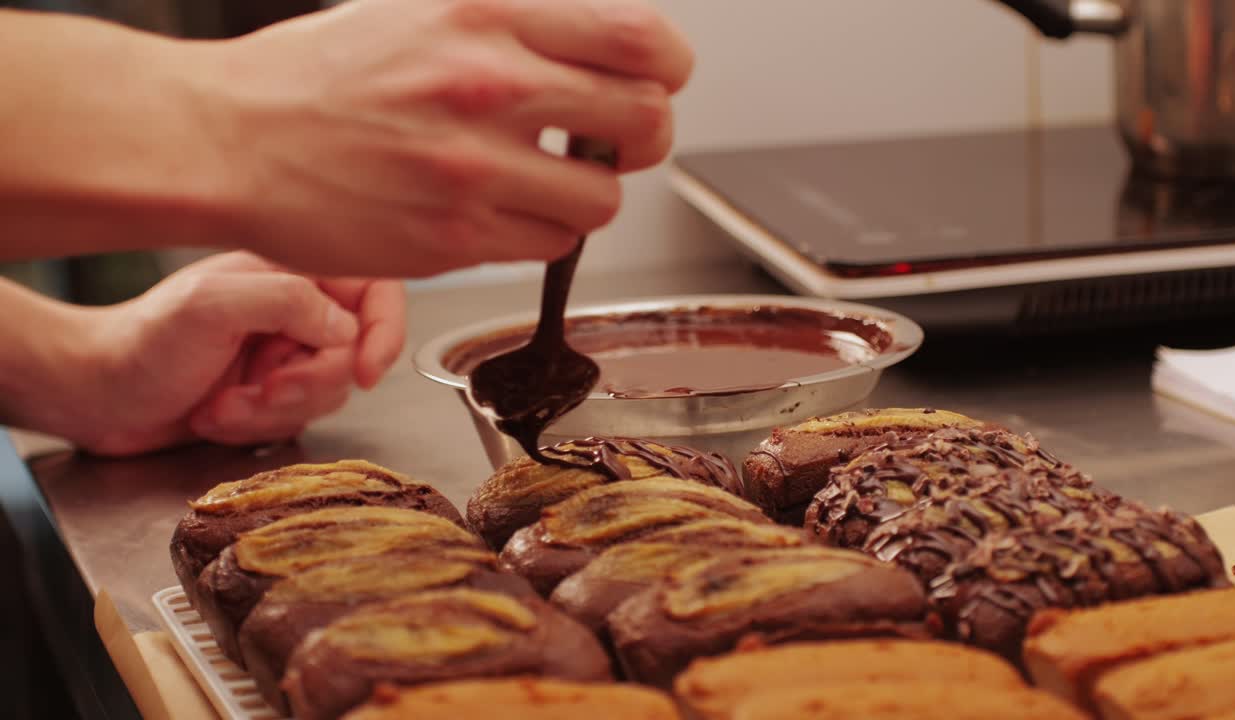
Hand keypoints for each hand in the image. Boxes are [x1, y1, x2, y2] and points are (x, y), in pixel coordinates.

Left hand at [68, 252, 405, 454]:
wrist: (93, 394)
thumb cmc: (141, 342)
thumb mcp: (214, 307)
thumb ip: (290, 302)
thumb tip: (347, 331)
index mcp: (290, 272)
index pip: (374, 290)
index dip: (384, 331)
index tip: (366, 371)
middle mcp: (294, 311)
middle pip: (351, 355)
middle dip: (306, 385)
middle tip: (262, 389)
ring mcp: (281, 354)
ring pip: (326, 394)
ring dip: (273, 410)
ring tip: (221, 405)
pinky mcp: (267, 394)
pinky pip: (295, 420)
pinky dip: (255, 426)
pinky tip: (214, 415)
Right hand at [193, 0, 693, 276]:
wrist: (230, 140)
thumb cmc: (317, 77)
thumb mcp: (419, 8)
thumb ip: (513, 24)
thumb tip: (596, 47)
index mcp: (485, 14)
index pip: (638, 38)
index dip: (668, 67)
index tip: (656, 80)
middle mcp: (487, 85)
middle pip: (645, 121)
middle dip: (645, 137)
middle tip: (613, 143)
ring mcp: (472, 168)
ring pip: (604, 200)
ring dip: (589, 196)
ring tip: (544, 184)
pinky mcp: (454, 240)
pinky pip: (551, 248)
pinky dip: (542, 234)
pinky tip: (503, 214)